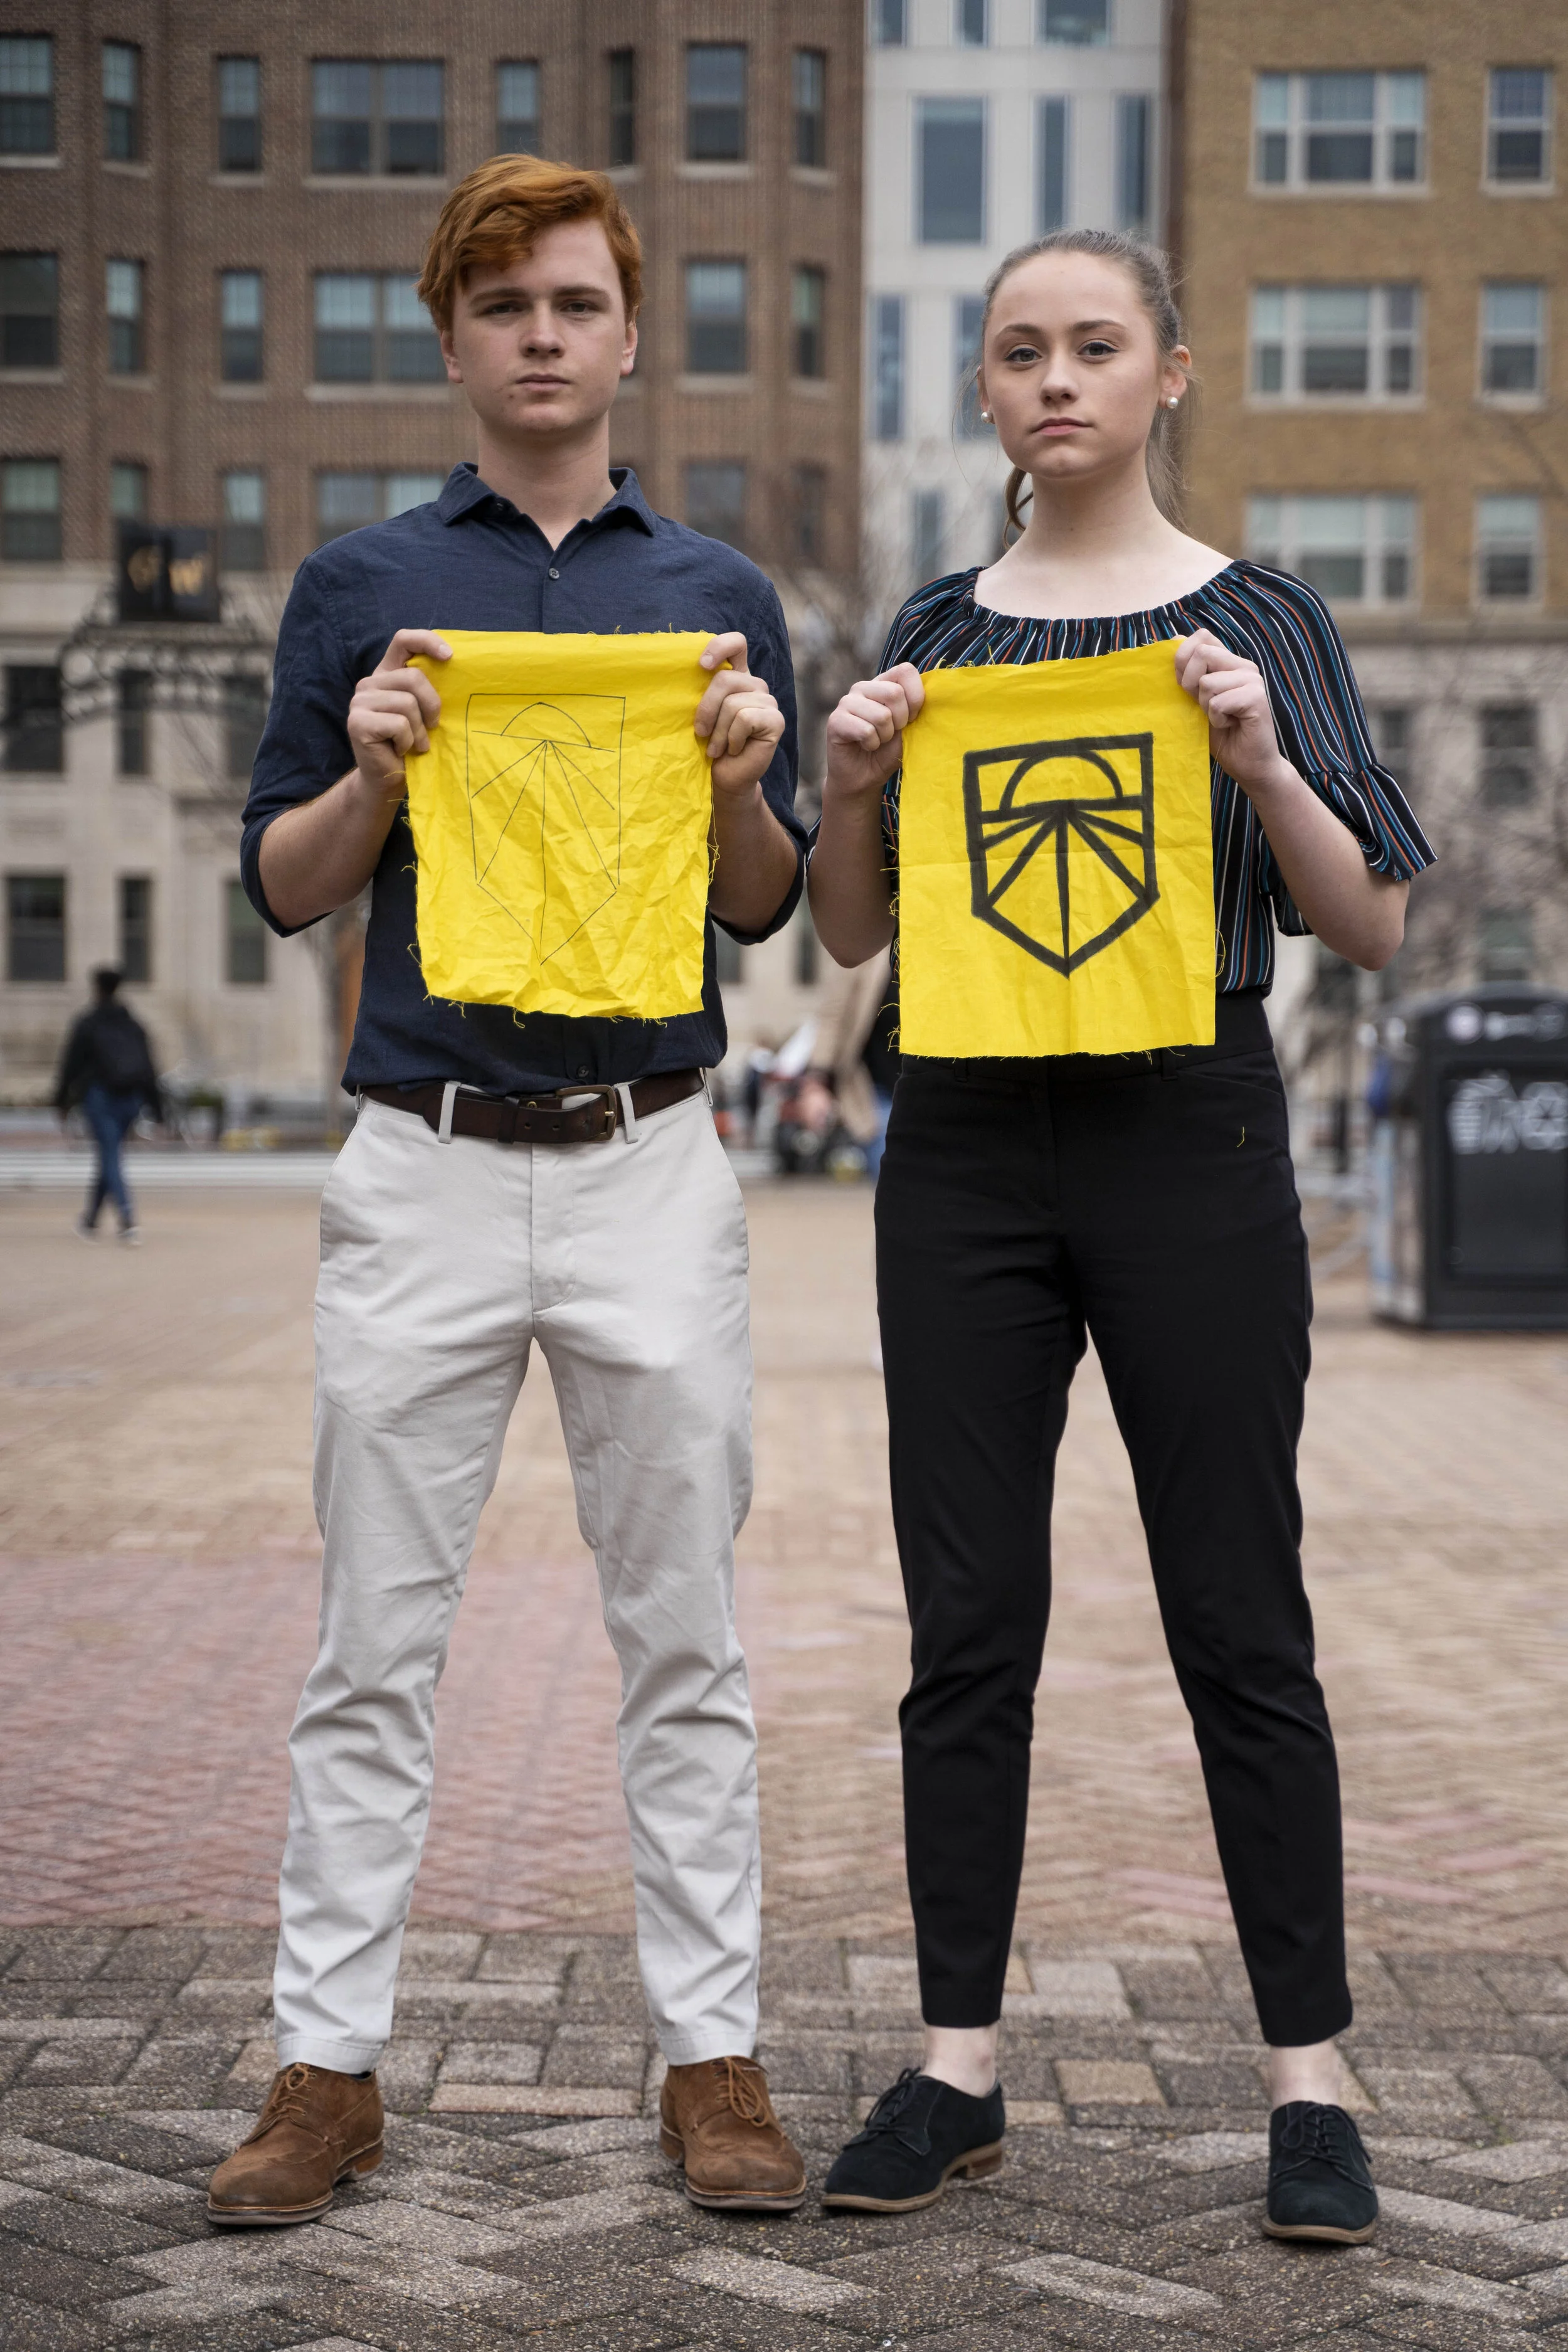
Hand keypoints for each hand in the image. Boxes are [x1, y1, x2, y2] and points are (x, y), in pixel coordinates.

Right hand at [346, 629, 451, 800]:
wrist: (388, 780)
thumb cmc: (412, 745)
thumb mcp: (423, 712)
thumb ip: (428, 690)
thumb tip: (455, 667)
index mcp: (386, 674)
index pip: (403, 640)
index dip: (427, 641)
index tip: (449, 656)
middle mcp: (369, 683)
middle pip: (413, 677)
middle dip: (432, 705)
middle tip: (433, 727)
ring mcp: (359, 702)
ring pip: (407, 703)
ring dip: (419, 730)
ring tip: (415, 744)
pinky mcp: (357, 722)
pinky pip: (399, 724)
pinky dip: (408, 741)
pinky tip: (401, 750)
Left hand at [694, 632, 784, 798]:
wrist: (724, 778)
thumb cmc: (708, 745)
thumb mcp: (700, 713)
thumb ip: (700, 690)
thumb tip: (684, 672)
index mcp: (737, 677)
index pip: (736, 644)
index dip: (720, 647)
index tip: (702, 666)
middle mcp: (754, 685)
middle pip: (726, 678)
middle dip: (706, 708)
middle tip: (700, 732)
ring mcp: (768, 702)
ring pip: (733, 703)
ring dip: (718, 731)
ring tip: (717, 747)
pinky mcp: (775, 720)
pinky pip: (745, 719)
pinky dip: (733, 738)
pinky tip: (735, 750)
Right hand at [824, 663, 924, 801]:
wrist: (863, 778)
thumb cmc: (887, 752)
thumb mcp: (909, 729)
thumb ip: (918, 710)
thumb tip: (934, 697)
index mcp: (883, 684)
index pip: (905, 671)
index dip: (915, 697)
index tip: (911, 719)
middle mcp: (863, 688)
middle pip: (895, 693)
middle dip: (900, 721)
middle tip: (891, 734)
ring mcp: (847, 702)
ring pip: (881, 715)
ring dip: (885, 736)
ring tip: (877, 741)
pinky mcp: (835, 720)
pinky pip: (865, 730)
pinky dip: (872, 744)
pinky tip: (865, 746)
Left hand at [1174, 630, 1287, 799]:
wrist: (1249, 765)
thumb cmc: (1222, 735)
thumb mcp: (1197, 701)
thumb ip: (1188, 674)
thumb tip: (1174, 639)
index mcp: (1230, 662)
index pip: (1202, 637)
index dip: (1184, 659)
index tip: (1190, 688)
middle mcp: (1244, 666)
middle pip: (1201, 654)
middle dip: (1191, 684)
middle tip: (1206, 707)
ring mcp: (1253, 680)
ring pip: (1207, 682)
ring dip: (1206, 707)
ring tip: (1221, 718)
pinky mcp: (1257, 697)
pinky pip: (1218, 702)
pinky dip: (1217, 719)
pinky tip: (1231, 725)